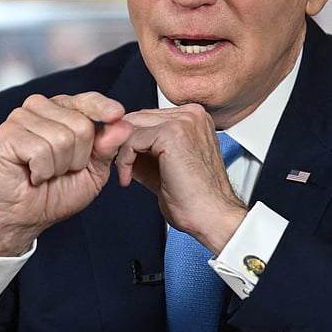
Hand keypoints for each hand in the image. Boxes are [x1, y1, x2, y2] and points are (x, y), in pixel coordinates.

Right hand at [0, 92, 131, 256]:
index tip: (117, 114)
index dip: (104, 108)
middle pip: (81, 125)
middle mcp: (40, 107)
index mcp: (62, 110)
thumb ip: (108, 147)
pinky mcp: (6, 135)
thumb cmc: (57, 192)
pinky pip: (40, 150)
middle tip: (61, 169)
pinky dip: (42, 171)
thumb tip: (124, 125)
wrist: (28, 216)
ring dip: (59, 167)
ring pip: (61, 139)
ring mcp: (20, 118)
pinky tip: (33, 174)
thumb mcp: (94, 171)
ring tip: (46, 172)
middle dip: (78, 158)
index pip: (88, 100)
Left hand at [115, 104, 247, 253]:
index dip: (131, 140)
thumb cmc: (195, 199)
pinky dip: (124, 161)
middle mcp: (191, 115)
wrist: (211, 216)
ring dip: (122, 153)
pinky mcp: (171, 134)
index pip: (148, 116)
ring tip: (127, 175)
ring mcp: (183, 121)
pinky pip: (131, 140)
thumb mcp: (165, 166)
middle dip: (123, 145)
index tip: (126, 163)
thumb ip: (146, 151)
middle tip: (123, 170)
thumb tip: (120, 144)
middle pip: (138, 118)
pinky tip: (128, 178)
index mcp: (194, 118)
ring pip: (132, 127)